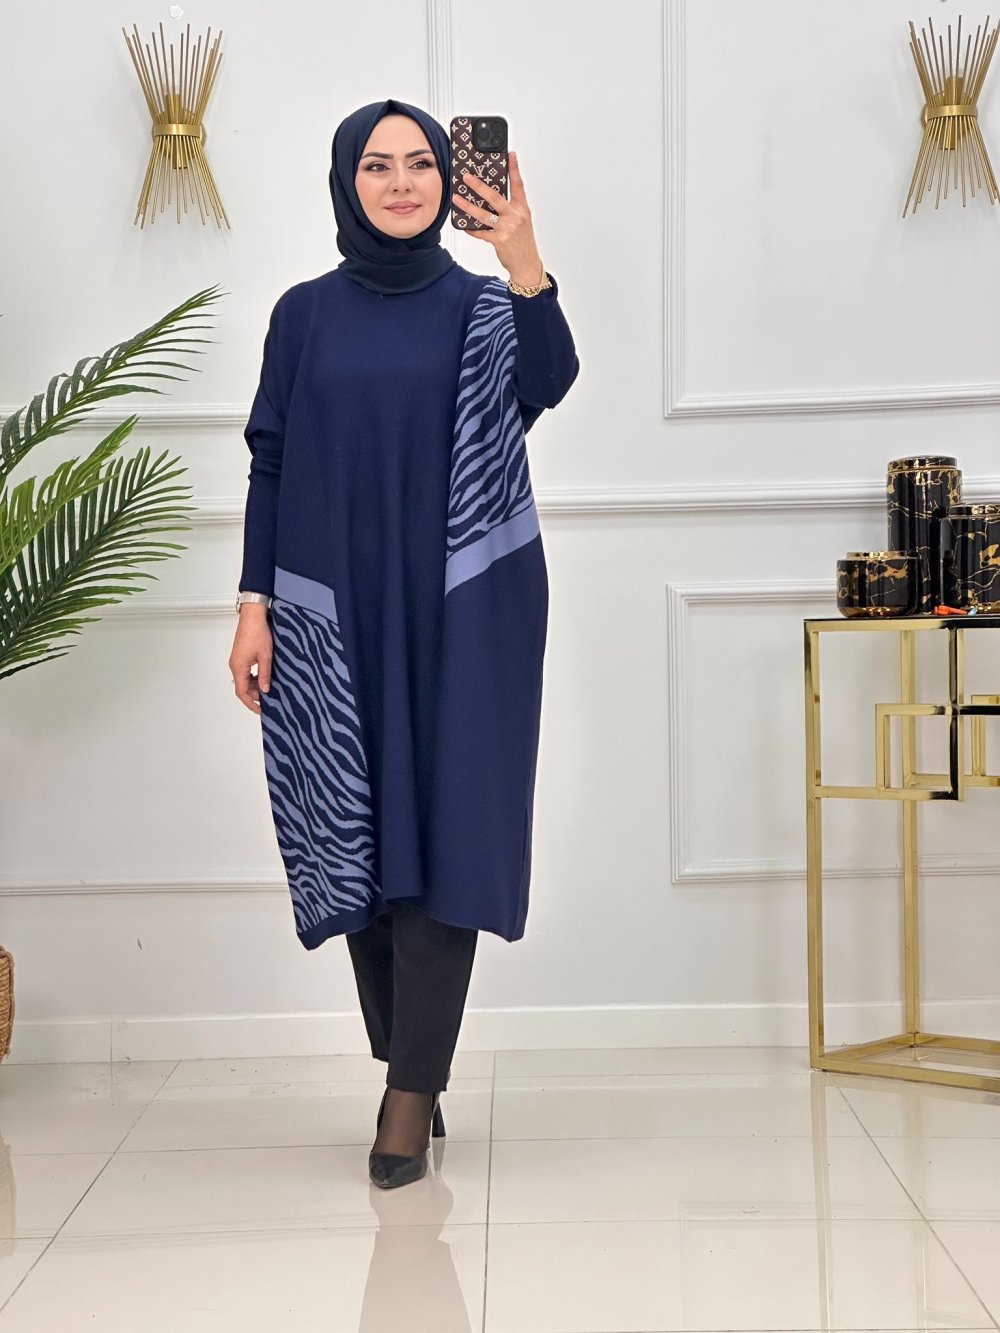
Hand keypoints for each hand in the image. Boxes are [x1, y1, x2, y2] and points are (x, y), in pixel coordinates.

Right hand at [229, 604, 271, 713]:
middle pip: (242, 687)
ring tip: (269, 687)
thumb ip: (265, 675)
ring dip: (255, 686)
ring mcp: (237, 660)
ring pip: (244, 679)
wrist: (253, 616)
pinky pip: (245, 671)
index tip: (260, 711)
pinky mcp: (241, 655)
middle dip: (255, 695)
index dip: (251, 703)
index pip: (242, 692)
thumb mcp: (266, 656)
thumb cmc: (258, 632)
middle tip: (269, 698)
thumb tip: (265, 690)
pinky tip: (264, 676)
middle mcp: (235, 665)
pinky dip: (254, 677)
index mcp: (239, 667)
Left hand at [451, 150, 543, 286]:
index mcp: (522, 209)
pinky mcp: (499, 240)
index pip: (518, 185)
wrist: (527, 264)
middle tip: (467, 177)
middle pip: (495, 197)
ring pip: (484, 214)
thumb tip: (492, 197)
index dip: (514, 169)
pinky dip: (471, 229)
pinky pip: (481, 232)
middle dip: (479, 186)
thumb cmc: (523, 242)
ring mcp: (507, 228)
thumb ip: (510, 208)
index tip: (510, 155)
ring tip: (456, 199)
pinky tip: (464, 225)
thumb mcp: (522, 221)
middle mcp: (515, 216)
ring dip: (468, 206)